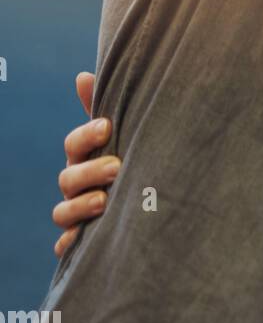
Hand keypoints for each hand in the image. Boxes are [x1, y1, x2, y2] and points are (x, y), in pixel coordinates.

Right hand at [51, 72, 119, 258]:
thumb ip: (102, 109)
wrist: (141, 198)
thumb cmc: (127, 157)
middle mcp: (75, 185)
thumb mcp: (119, 134)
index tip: (107, 126)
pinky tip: (82, 240)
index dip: (87, 134)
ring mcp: (75, 213)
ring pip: (62, 212)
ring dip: (79, 206)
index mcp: (83, 156)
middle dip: (89, 171)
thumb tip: (82, 75)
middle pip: (68, 178)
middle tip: (116, 167)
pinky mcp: (79, 240)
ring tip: (103, 202)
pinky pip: (65, 246)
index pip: (74, 142)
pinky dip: (70, 244)